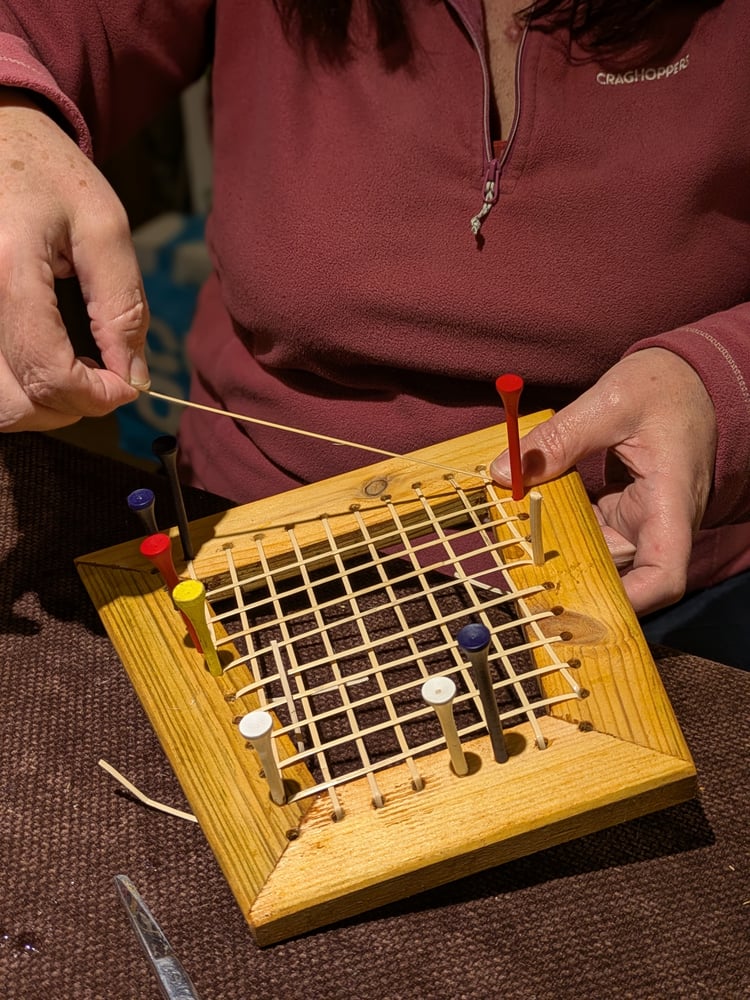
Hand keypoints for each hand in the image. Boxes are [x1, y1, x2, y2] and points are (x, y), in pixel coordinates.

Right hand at [0, 90, 149, 431]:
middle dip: (70, 407)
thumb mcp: (104, 228)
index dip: (97, 396)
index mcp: (8, 274)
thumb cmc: (50, 174)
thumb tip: (135, 377)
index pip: (49, 374)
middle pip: (14, 404)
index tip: (126, 385)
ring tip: (76, 373)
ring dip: (42, 406)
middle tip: (103, 381)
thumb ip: (123, 307)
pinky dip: (19, 390)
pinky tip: (46, 362)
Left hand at [489, 348, 717, 614]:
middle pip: (621, 575)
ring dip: (558, 552)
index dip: (628, 601)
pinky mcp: (622, 513)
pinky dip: (559, 529)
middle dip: (572, 578)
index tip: (580, 603)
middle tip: (519, 571)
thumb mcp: (609, 404)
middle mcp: (659, 522)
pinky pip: (588, 533)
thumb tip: (505, 472)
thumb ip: (559, 438)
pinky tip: (527, 517)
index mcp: (671, 500)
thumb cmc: (664, 388)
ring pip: (597, 556)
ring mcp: (640, 521)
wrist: (688, 379)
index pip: (665, 574)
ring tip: (514, 540)